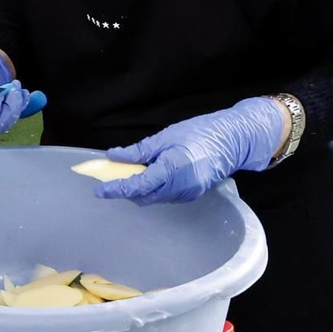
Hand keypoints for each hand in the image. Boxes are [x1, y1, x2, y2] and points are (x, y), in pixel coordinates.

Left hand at [95, 98, 288, 204]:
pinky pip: (166, 196)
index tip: (100, 190)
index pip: (138, 185)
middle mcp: (181, 186)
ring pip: (155, 198)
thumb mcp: (165, 136)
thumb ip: (139, 151)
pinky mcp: (193, 195)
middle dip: (126, 190)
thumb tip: (114, 156)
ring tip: (132, 173)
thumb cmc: (200, 133)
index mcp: (172, 169)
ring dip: (140, 190)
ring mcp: (188, 193)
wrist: (232, 140)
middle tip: (113, 177)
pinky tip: (151, 176)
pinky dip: (154, 189)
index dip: (116, 189)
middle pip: (144, 196)